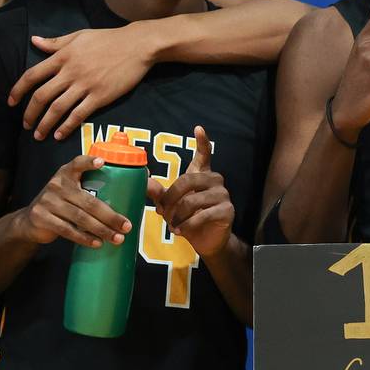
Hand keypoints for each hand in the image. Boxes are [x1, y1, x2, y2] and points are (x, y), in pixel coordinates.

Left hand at [7, 25, 157, 139]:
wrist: (137, 45)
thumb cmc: (108, 39)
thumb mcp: (79, 36)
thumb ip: (55, 42)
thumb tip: (34, 41)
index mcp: (62, 56)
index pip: (32, 75)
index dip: (18, 90)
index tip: (11, 102)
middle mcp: (70, 72)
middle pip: (42, 96)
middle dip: (30, 113)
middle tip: (25, 126)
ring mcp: (85, 85)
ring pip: (58, 108)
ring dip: (45, 124)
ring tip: (38, 135)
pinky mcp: (100, 96)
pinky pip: (79, 114)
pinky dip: (67, 127)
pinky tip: (59, 135)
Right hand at [19, 155, 131, 247]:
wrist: (31, 220)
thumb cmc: (61, 204)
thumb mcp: (70, 190)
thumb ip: (90, 189)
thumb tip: (129, 196)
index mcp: (66, 174)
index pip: (77, 163)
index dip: (89, 162)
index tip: (102, 162)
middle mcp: (57, 185)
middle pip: (88, 201)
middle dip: (110, 216)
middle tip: (126, 226)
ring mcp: (48, 201)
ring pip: (80, 218)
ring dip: (101, 230)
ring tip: (117, 238)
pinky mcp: (42, 218)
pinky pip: (68, 230)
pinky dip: (84, 238)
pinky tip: (97, 243)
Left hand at [147, 126, 232, 258]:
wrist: (207, 241)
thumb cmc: (189, 218)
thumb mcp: (171, 204)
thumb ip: (159, 191)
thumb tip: (142, 178)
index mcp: (202, 175)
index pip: (204, 155)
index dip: (202, 142)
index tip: (198, 129)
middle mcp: (215, 181)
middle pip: (186, 181)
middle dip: (170, 199)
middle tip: (161, 212)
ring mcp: (223, 195)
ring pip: (192, 201)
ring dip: (177, 216)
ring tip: (172, 225)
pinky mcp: (227, 210)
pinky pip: (201, 215)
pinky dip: (187, 225)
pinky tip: (181, 230)